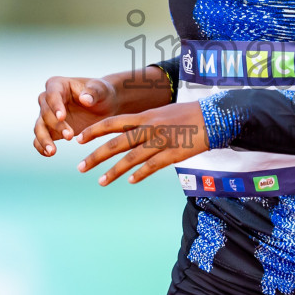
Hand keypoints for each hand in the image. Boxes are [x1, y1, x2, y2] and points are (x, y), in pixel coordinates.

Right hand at [33, 75, 118, 156]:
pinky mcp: (50, 130)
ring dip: (44, 139)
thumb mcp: (102, 90)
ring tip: (52, 151)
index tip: (62, 117)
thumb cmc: (102, 94)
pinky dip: (41, 146)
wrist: (104, 107)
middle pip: (45, 113)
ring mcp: (47, 115)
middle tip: (69, 136)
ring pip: (39, 127)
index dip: (56, 106)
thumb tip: (85, 99)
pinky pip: (39, 139)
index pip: (52, 95)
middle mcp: (48, 99)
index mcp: (58, 85)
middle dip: (56, 125)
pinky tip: (48, 154)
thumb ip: (94, 92)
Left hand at [74, 100, 208, 186]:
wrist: (215, 116)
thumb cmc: (190, 114)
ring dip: (114, 171)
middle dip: (96, 155)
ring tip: (100, 181)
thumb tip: (132, 131)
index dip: (94, 131)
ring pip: (131, 158)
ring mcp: (161, 141)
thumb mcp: (163, 113)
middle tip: (80, 167)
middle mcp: (150, 127)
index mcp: (146, 116)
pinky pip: (153, 165)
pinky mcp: (173, 153)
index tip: (78, 139)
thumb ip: (147, 122)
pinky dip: (140, 173)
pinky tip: (129, 181)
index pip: (113, 123)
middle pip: (117, 143)